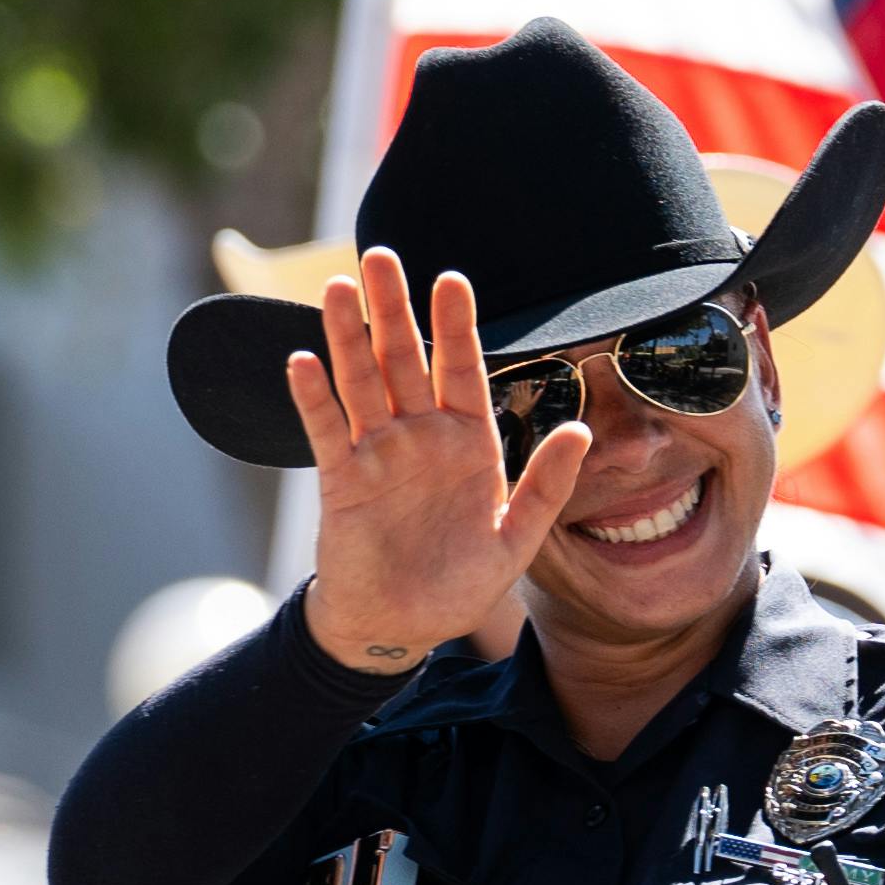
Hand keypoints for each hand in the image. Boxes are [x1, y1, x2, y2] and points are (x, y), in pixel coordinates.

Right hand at [287, 248, 591, 675]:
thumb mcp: (516, 541)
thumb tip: (582, 431)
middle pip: (403, 361)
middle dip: (392, 310)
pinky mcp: (342, 482)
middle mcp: (420, 437)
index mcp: (468, 443)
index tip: (451, 281)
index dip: (456, 327)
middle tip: (381, 256)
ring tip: (335, 288)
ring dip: (346, 337)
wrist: (402, 627)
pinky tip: (302, 362)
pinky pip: (327, 433)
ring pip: (361, 384)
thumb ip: (546, 486)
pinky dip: (314, 399)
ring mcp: (378, 455)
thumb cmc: (460, 585)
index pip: (462, 370)